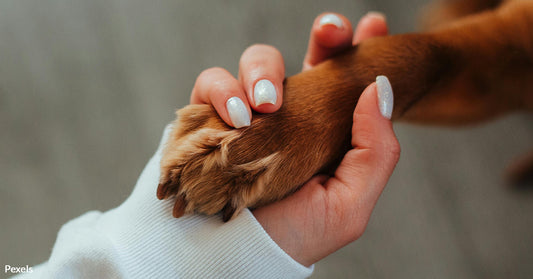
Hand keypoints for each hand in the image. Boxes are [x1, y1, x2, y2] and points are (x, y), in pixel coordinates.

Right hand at [189, 12, 396, 265]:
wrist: (229, 259)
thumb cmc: (290, 236)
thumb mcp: (348, 205)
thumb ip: (374, 151)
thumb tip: (379, 88)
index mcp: (324, 131)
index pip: (345, 81)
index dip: (358, 49)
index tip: (374, 25)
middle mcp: (287, 116)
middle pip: (307, 57)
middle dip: (324, 36)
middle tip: (331, 31)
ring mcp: (247, 114)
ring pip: (257, 61)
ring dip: (262, 70)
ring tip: (264, 105)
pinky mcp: (208, 117)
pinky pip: (211, 83)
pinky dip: (221, 91)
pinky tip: (236, 117)